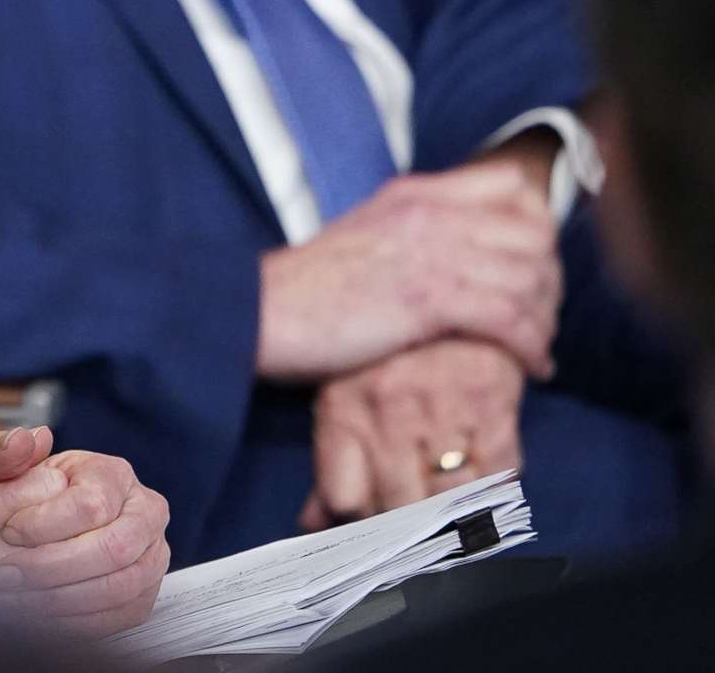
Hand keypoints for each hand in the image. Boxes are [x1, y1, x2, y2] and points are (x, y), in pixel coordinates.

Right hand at [256, 162, 559, 383]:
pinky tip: (532, 367)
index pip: (510, 186)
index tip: (534, 263)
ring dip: (545, 320)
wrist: (261, 310)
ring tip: (538, 348)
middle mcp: (430, 214)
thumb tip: (460, 250)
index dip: (537, 224)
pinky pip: (511, 319)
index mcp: (414, 194)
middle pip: (535, 235)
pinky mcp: (429, 299)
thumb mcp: (365, 233)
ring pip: (530, 280)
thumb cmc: (308, 287)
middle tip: (541, 317)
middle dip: (551, 281)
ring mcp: (431, 254)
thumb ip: (414, 230)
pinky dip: (532, 347)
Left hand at [298, 338, 525, 530]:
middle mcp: (390, 410)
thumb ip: (332, 464)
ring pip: (449, 500)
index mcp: (343, 408)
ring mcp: (443, 408)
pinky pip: (499, 477)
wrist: (452, 285)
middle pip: (399, 507)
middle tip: (415, 513)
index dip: (358, 520)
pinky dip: (494, 486)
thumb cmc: (389, 352)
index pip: (343, 498)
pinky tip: (480, 469)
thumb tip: (311, 525)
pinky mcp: (493, 404)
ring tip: (447, 494)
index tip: (371, 524)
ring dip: (451, 509)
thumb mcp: (345, 392)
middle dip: (407, 522)